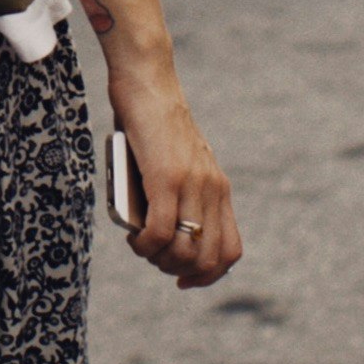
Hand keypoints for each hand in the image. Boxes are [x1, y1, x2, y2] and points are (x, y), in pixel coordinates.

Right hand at [102, 52, 238, 287]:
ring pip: (184, 251)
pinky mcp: (166, 179)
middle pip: (209, 259)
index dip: (209, 275)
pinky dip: (145, 245)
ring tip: (140, 247)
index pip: (230, 251)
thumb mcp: (174, 164)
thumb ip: (177, 195)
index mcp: (219, 189)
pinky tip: (134, 240)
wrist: (148, 84)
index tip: (183, 279)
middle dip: (179, 272)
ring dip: (159, 260)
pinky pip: (160, 232)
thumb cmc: (152, 124)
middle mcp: (212, 190)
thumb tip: (158, 233)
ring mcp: (191, 185)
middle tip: (154, 259)